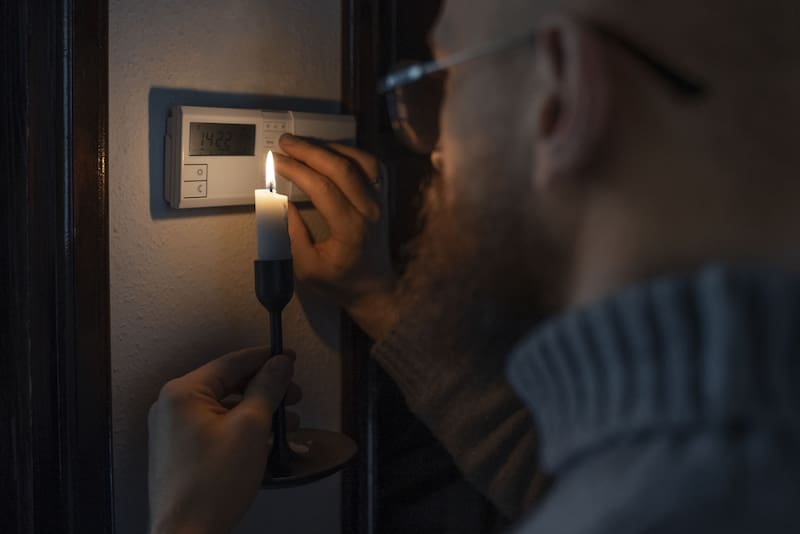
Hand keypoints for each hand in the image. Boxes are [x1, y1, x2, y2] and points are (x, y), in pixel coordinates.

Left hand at [148, 347, 300, 533]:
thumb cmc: (209, 487)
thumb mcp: (251, 427)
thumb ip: (267, 388)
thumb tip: (278, 365)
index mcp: (183, 393)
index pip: (232, 362)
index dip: (266, 358)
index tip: (288, 358)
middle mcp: (172, 407)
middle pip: (228, 383)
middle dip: (265, 389)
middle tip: (292, 394)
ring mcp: (174, 430)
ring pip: (224, 407)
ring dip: (257, 410)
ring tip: (285, 423)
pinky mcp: (181, 451)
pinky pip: (216, 427)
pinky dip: (241, 428)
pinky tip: (263, 440)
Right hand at [277, 134, 398, 339]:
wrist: (376, 289)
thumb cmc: (340, 282)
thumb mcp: (306, 267)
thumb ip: (291, 233)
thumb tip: (278, 201)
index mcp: (350, 229)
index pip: (322, 188)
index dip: (297, 170)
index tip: (276, 161)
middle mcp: (369, 210)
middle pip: (342, 167)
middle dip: (310, 150)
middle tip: (285, 142)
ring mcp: (380, 202)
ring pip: (360, 161)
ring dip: (331, 148)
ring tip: (305, 145)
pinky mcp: (383, 198)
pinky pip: (372, 166)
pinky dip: (350, 153)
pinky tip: (330, 152)